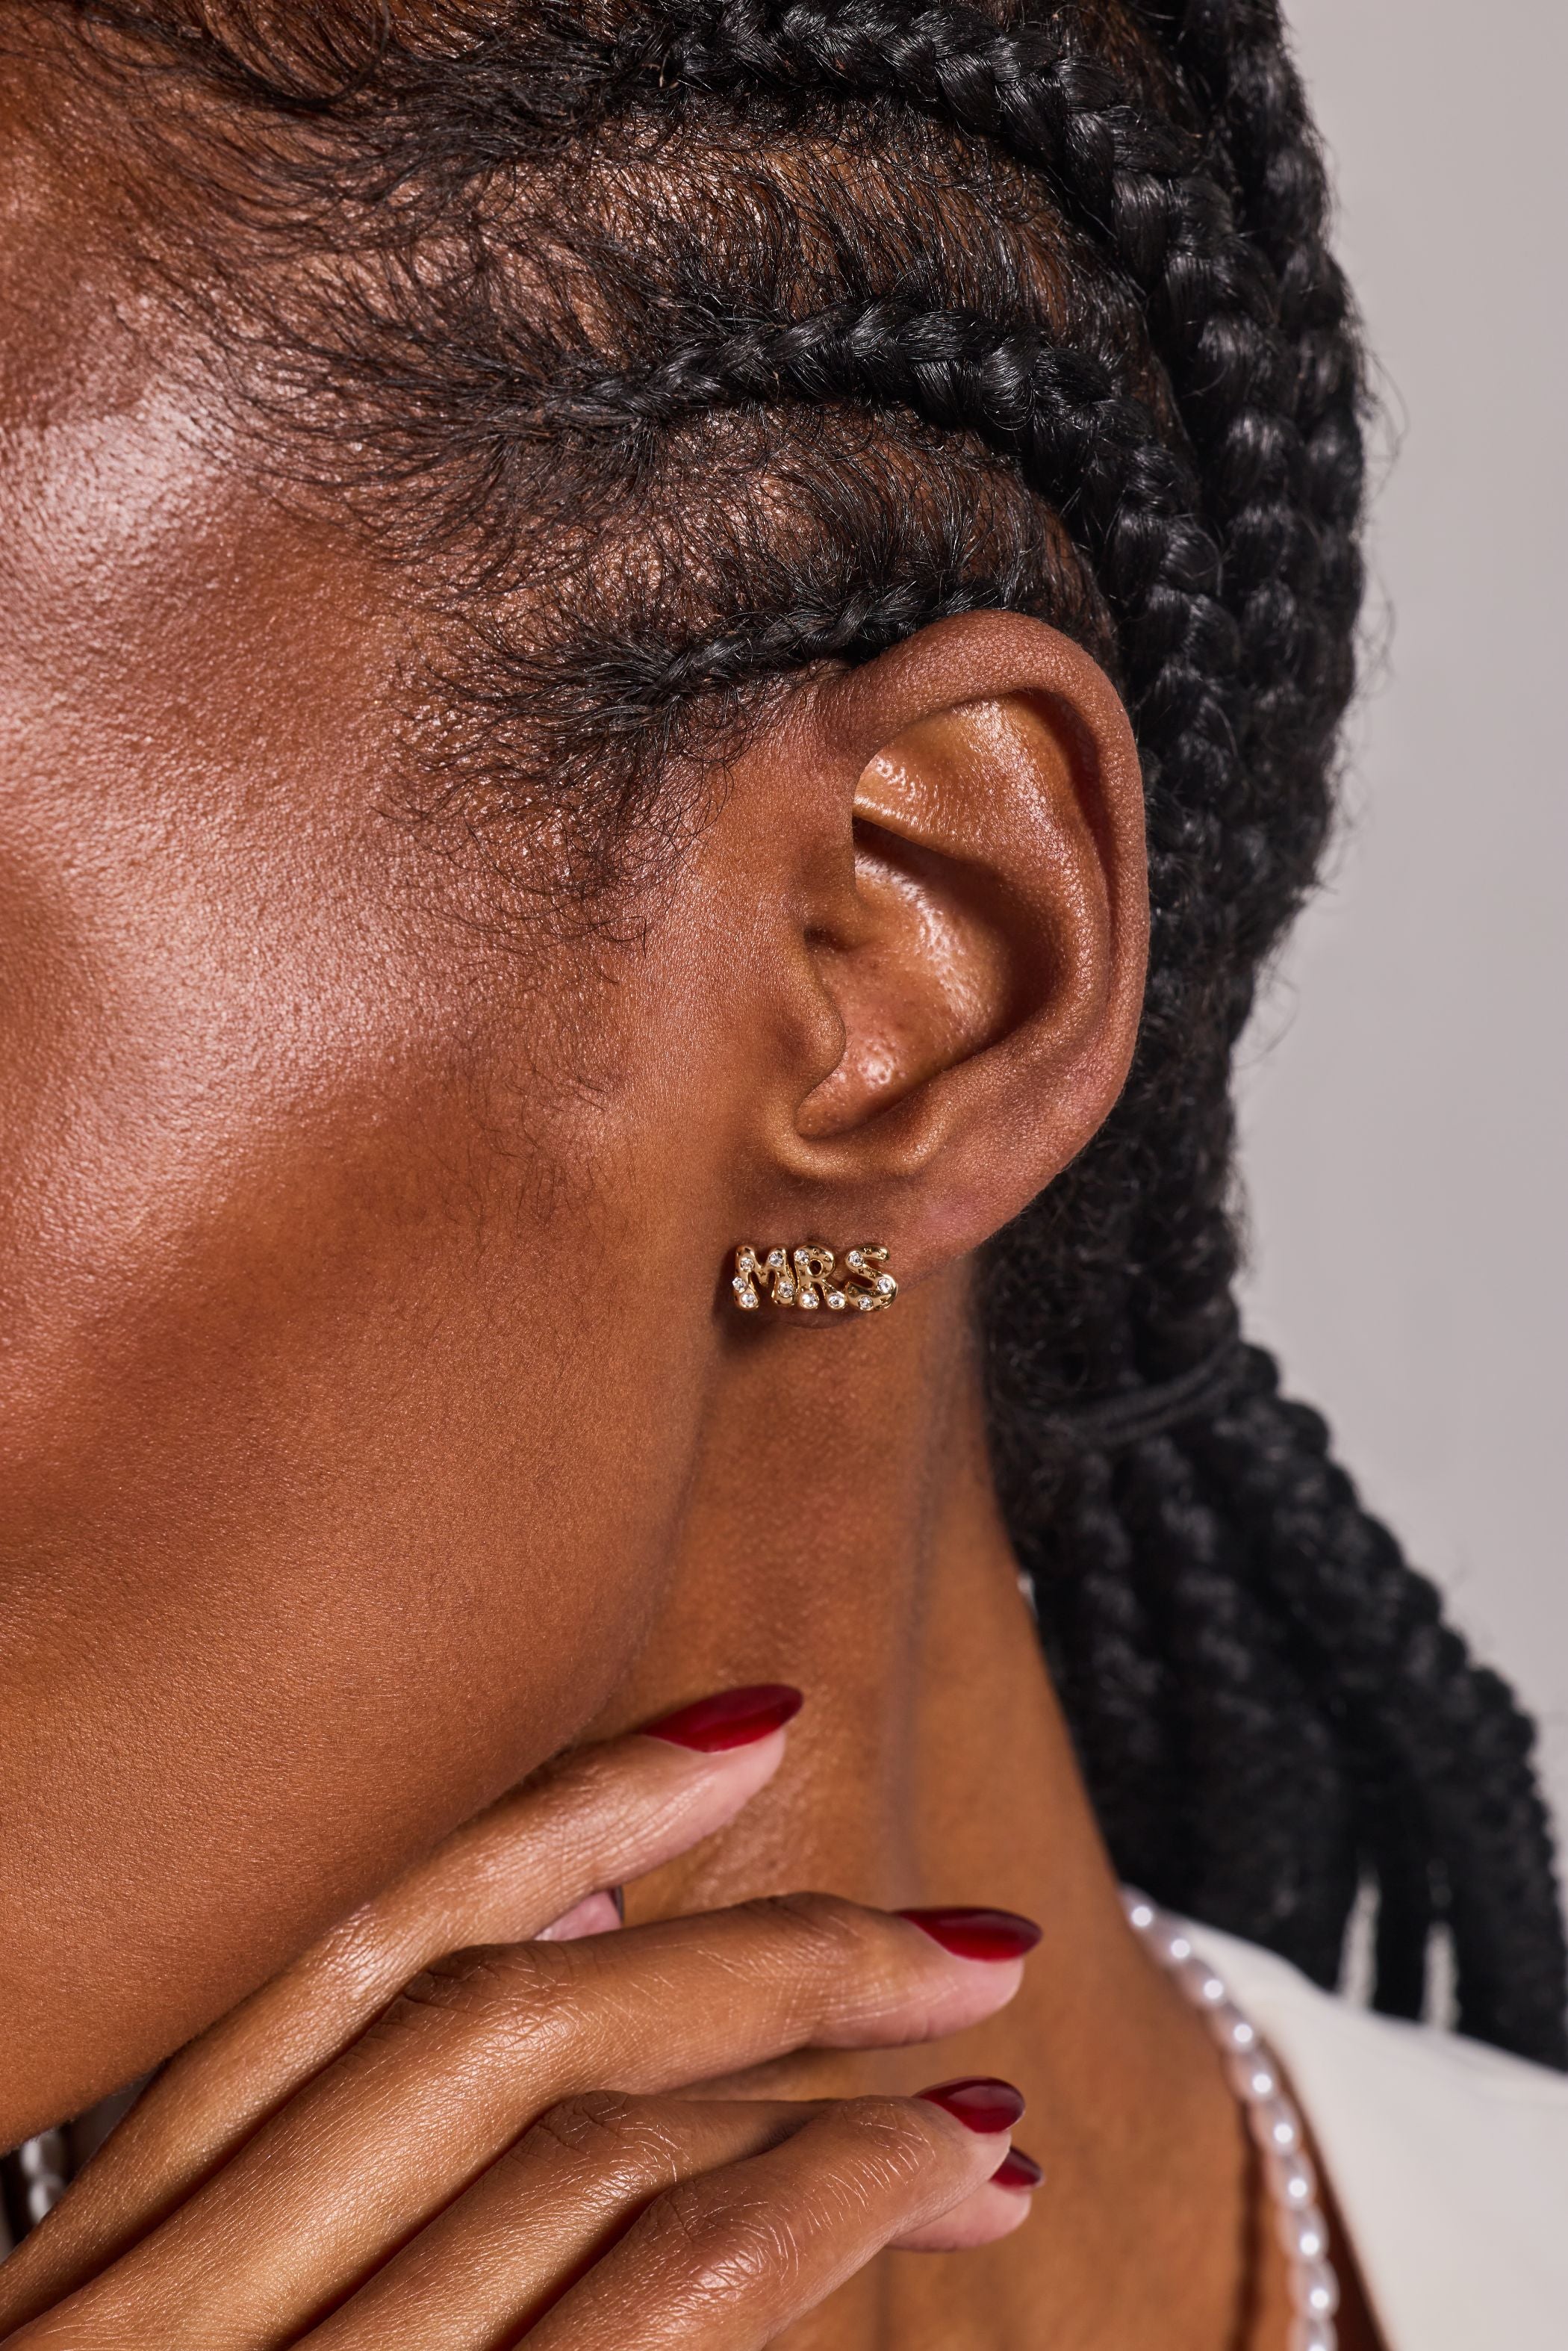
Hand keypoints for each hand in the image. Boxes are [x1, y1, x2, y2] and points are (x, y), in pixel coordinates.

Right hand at [0, 1688, 1041, 2345]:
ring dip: (825, 2081)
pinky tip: (929, 2176)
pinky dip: (818, 2208)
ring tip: (978, 2070)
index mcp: (97, 2264)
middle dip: (755, 1945)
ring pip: (594, 2160)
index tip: (748, 1732)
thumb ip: (355, 2169)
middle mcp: (152, 2331)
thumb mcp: (219, 2343)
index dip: (558, 1814)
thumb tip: (585, 1919)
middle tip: (955, 1933)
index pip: (355, 1959)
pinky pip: (662, 2306)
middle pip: (499, 2035)